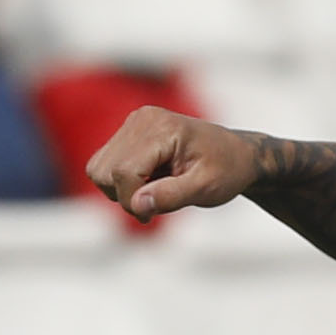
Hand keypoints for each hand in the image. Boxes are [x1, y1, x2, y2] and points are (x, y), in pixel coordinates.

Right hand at [85, 104, 269, 218]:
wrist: (237, 154)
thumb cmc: (227, 170)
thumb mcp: (206, 188)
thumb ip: (171, 196)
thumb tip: (137, 204)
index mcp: (163, 128)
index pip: (124, 172)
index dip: (133, 201)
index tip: (153, 215)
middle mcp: (142, 119)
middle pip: (105, 171)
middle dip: (126, 196)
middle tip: (157, 203)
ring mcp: (134, 122)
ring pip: (98, 169)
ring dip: (120, 190)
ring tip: (155, 190)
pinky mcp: (128, 132)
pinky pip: (104, 164)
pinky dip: (120, 181)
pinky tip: (148, 181)